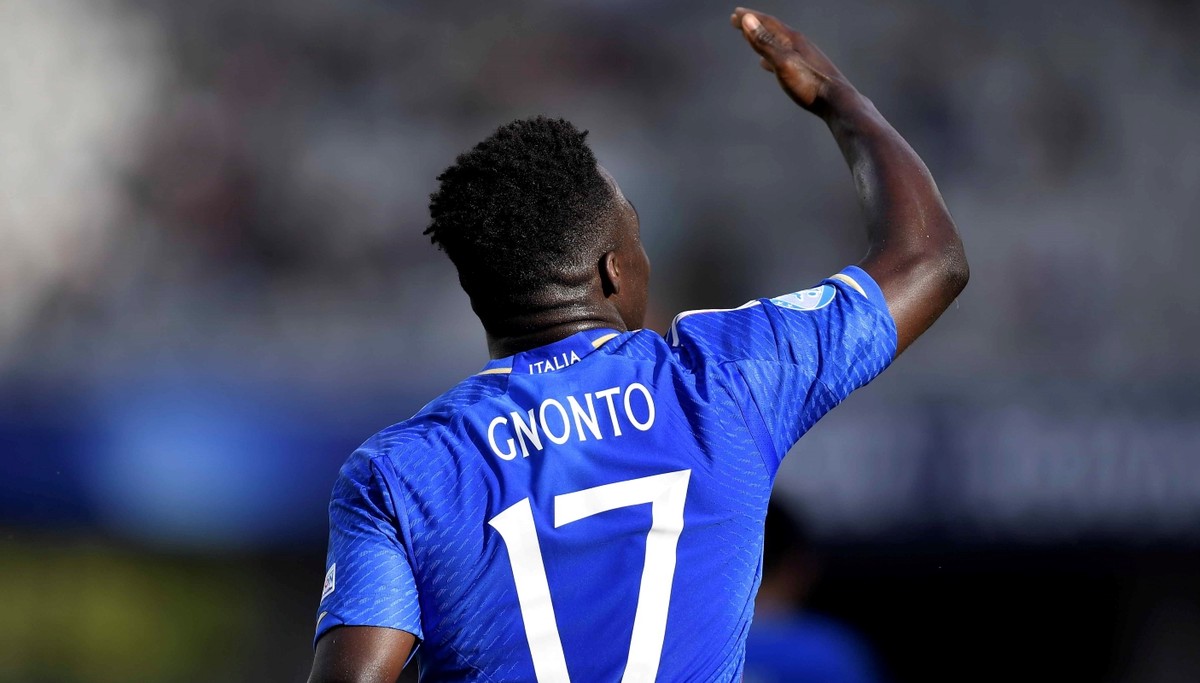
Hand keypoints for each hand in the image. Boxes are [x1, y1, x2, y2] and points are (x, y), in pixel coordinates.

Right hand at [730, 8, 853, 114]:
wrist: (837, 101)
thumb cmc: (809, 84)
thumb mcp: (783, 63)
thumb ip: (764, 42)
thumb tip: (747, 20)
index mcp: (792, 40)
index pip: (767, 23)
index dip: (750, 17)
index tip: (735, 13)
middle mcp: (798, 44)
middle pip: (772, 30)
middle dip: (754, 24)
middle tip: (737, 20)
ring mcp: (803, 56)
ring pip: (777, 42)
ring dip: (762, 39)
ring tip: (750, 38)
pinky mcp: (806, 70)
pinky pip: (783, 57)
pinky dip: (771, 56)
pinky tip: (767, 64)